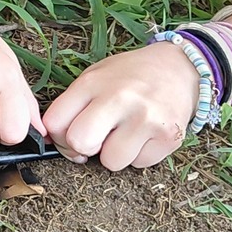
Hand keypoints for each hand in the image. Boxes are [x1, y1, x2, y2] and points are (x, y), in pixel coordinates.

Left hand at [42, 42, 199, 170]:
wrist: (178, 68)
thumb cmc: (129, 76)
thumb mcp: (95, 77)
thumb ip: (73, 105)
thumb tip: (54, 141)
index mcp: (93, 83)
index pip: (56, 123)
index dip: (58, 138)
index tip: (68, 137)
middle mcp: (119, 99)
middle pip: (80, 143)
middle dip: (84, 148)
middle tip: (97, 138)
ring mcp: (146, 119)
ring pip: (111, 162)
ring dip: (114, 154)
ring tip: (125, 133)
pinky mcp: (168, 138)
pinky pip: (139, 164)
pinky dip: (139, 155)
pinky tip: (145, 134)